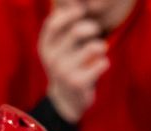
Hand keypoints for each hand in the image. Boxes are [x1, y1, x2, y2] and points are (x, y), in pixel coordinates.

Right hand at [38, 2, 109, 122]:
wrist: (65, 101)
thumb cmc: (67, 66)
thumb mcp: (58, 47)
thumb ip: (64, 27)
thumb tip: (75, 4)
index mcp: (46, 46)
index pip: (54, 22)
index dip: (70, 13)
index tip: (81, 11)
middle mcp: (52, 58)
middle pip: (78, 31)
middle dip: (92, 27)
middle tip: (95, 31)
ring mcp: (64, 72)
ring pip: (93, 46)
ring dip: (100, 46)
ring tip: (98, 51)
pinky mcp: (78, 83)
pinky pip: (102, 63)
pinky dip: (104, 63)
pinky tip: (99, 67)